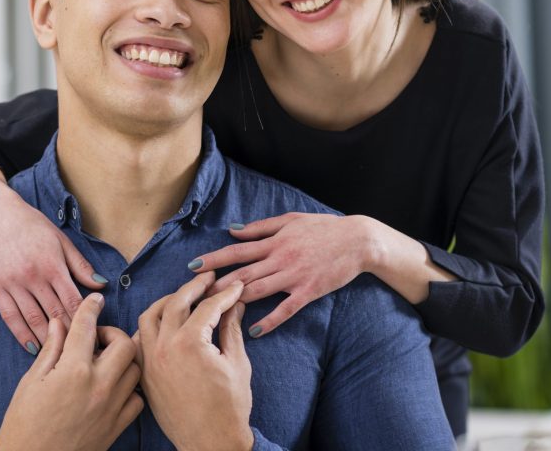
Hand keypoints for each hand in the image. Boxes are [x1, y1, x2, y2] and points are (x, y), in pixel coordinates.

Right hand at [0, 145, 106, 352]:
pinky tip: (33, 347)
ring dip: (48, 339)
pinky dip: (21, 334)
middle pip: (55, 312)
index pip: (73, 299)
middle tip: (84, 353)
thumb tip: (101, 285)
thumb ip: (80, 265)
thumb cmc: (35, 226)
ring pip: (33, 319)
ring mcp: (12, 284)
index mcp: (52, 264)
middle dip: (70, 334)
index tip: (96, 334)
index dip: (86, 318)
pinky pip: (10, 317)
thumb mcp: (62, 240)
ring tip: (62, 356)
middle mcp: (32, 276)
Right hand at [0, 293, 142, 450]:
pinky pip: (137, 399)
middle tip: (97, 340)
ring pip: (135, 368)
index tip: (94, 301)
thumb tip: (60, 322)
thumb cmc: (23, 425)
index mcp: (73, 370)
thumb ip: (52, 348)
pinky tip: (112, 389)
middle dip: (112, 334)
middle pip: (124, 343)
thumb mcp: (31, 381)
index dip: (91, 307)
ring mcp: (111, 407)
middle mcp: (98, 385)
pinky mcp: (117, 426)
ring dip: (123, 360)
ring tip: (105, 363)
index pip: (87, 326)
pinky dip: (129, 390)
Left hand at [136, 272, 253, 450]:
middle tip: (208, 278)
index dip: (225, 293)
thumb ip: (231, 328)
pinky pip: (140, 340)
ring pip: (149, 316)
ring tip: (184, 295)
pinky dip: (151, 326)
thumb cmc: (229, 407)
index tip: (236, 286)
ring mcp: (150, 361)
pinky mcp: (145, 374)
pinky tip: (165, 322)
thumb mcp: (236, 362)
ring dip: (167, 301)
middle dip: (194, 287)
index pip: (207, 306)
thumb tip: (234, 304)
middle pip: (175, 302)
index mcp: (190, 343)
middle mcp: (164, 347)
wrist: (210, 443)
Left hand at [190, 213, 376, 336]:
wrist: (357, 240)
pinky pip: (286, 308)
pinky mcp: (308, 291)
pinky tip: (254, 330)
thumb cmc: (323, 227)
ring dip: (235, 301)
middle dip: (216, 285)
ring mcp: (294, 276)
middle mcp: (280, 258)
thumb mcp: (290, 220)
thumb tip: (232, 230)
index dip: (214, 258)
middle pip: (242, 273)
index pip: (237, 251)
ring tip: (213, 312)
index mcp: (274, 241)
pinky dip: (270, 319)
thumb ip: (260, 227)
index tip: (193, 266)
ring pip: (258, 290)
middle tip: (194, 296)